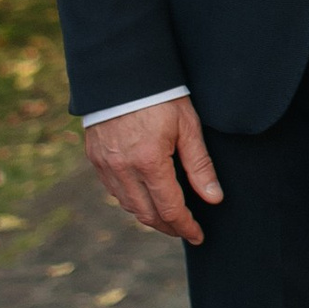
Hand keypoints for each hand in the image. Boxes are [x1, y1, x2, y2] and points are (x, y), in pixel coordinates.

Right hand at [85, 95, 222, 243]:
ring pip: (128, 205)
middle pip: (146, 214)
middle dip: (168, 227)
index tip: (198, 236)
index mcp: (149, 162)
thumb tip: (213, 198)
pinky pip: (114, 191)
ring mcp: (105, 165)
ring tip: (168, 217)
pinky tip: (145, 197)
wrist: (121, 72)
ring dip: (149, 216)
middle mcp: (123, 169)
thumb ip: (200, 165)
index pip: (169, 209)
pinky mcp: (95, 158)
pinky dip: (131, 200)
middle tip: (185, 230)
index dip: (185, 226)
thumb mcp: (188, 126)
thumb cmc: (161, 95)